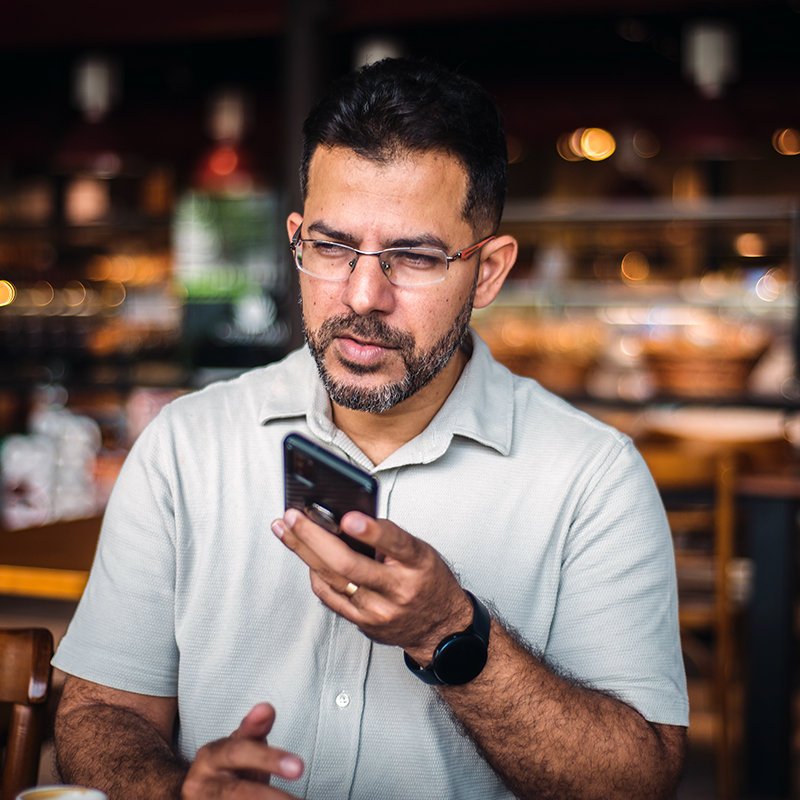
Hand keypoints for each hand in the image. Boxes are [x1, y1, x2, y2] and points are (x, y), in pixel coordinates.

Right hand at [182, 703, 302, 798]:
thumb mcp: (239, 744)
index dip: (270, 759)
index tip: (299, 768)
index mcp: (210, 757)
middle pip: (237, 792)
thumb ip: (254, 728)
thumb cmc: (227, 766)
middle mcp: (200, 785)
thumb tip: (266, 708)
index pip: (241, 754)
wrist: (198, 792)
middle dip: (271, 797)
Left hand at [271, 510, 473, 663]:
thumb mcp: (420, 553)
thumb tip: (345, 519)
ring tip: (284, 528)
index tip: (349, 517)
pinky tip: (305, 556)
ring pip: (330, 579)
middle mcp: (397, 589)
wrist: (440, 629)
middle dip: (313, 537)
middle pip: (347, 564)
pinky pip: (329, 596)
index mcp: (418, 564)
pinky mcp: (363, 624)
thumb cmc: (427, 581)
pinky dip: (314, 572)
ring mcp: (377, 611)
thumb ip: (387, 537)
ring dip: (302, 550)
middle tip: (292, 516)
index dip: (371, 531)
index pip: (395, 544)